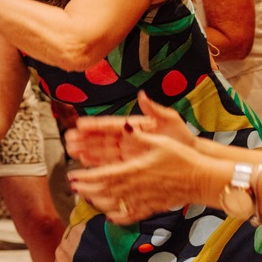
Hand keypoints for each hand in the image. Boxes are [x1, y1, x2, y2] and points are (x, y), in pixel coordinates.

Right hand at [64, 91, 194, 167]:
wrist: (193, 157)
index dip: (95, 126)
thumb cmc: (182, 137)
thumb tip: (142, 95)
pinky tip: (84, 162)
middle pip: (102, 139)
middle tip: (69, 137)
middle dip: (84, 138)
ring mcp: (127, 153)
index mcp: (134, 127)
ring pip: (102, 151)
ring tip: (71, 149)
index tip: (80, 124)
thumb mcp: (171, 120)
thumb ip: (154, 110)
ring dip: (86, 150)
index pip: (111, 125)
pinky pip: (110, 165)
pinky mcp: (129, 166)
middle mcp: (128, 139)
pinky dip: (97, 164)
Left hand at [68, 130, 205, 224]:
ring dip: (98, 203)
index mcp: (135, 169)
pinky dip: (119, 217)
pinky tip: (110, 216)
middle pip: (105, 192)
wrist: (204, 179)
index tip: (72, 176)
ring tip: (87, 198)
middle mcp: (137, 186)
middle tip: (73, 187)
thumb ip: (140, 135)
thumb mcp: (161, 141)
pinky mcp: (153, 207)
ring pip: (115, 205)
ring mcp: (144, 199)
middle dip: (86, 190)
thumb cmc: (183, 158)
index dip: (86, 177)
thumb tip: (126, 125)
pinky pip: (132, 215)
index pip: (104, 175)